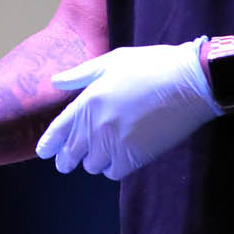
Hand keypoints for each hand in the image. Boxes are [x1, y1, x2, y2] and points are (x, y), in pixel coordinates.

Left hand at [34, 38, 218, 179]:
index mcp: (88, 100)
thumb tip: (55, 81)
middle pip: (71, 153)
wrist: (189, 82)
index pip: (58, 130)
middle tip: (67, 162)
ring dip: (94, 160)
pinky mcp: (135, 157)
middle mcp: (96, 125)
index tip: (44, 152)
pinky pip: (113, 173)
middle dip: (67, 159)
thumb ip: (81, 75)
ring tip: (101, 153)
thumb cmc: (152, 66)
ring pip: (92, 165)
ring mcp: (115, 143)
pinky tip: (120, 159)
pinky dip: (113, 168)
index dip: (48, 144)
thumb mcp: (112, 61)